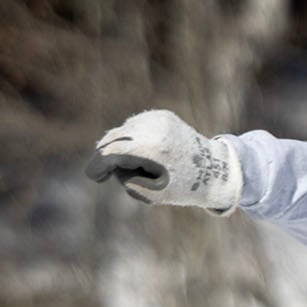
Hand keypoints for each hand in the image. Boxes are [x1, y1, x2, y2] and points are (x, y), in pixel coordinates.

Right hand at [87, 111, 242, 213]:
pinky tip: (147, 154)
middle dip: (106, 157)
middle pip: (115, 138)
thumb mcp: (151, 192)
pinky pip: (135, 127)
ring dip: (122, 149)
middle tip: (101, 174)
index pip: (114, 152)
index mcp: (155, 151)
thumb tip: (106, 158)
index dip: (98, 164)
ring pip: (123, 132)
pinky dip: (133, 140)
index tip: (92, 176)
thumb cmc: (182, 187)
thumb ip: (125, 178)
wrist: (214, 169)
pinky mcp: (162, 115)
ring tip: (143, 167)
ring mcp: (159, 119)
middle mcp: (155, 129)